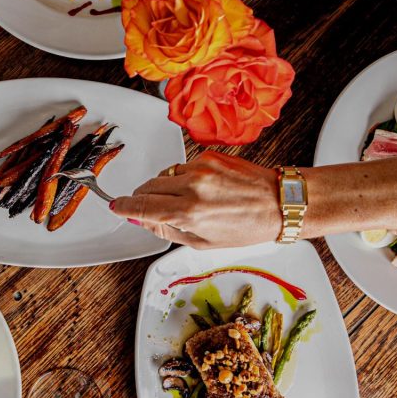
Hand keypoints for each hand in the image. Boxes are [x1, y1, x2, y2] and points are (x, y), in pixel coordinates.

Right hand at [110, 151, 280, 248]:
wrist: (279, 202)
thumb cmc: (249, 226)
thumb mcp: (204, 242)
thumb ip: (168, 229)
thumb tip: (143, 219)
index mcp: (191, 212)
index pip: (143, 206)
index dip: (125, 207)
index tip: (117, 206)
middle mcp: (194, 186)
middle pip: (148, 186)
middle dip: (143, 197)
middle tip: (149, 207)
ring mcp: (202, 167)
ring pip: (164, 174)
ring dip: (165, 187)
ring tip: (184, 201)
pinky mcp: (209, 155)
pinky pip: (183, 166)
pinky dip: (184, 177)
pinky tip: (200, 188)